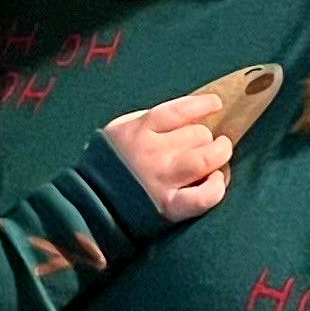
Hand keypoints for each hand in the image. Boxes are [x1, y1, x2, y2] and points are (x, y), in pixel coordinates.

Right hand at [106, 90, 231, 223]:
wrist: (90, 204)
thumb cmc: (108, 164)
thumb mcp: (119, 130)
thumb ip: (147, 121)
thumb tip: (185, 115)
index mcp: (139, 130)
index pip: (180, 110)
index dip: (203, 104)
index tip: (216, 104)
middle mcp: (153, 153)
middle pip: (197, 135)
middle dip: (205, 137)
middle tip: (205, 143)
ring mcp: (163, 180)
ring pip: (205, 159)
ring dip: (219, 155)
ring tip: (219, 154)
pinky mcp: (170, 207)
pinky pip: (204, 196)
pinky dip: (217, 187)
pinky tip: (217, 180)